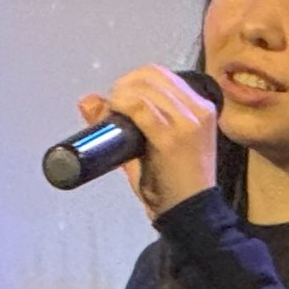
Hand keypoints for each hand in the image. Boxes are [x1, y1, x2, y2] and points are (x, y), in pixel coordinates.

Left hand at [78, 65, 217, 219]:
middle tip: (112, 108)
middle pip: (151, 75)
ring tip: (113, 115)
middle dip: (124, 86)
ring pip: (144, 88)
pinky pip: (140, 107)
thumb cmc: (173, 185)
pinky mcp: (173, 137)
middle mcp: (199, 110)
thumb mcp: (150, 146)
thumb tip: (87, 100)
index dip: (133, 80)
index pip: (161, 74)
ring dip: (120, 95)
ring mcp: (188, 122)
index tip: (119, 97)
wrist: (191, 214)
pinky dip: (122, 106)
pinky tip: (115, 114)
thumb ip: (122, 122)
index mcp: (202, 108)